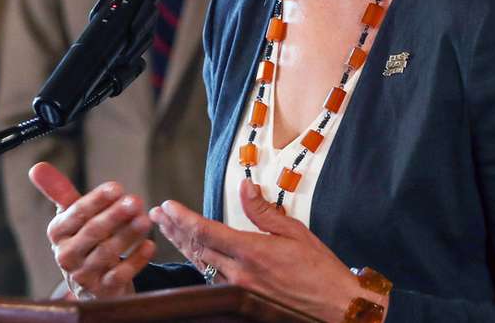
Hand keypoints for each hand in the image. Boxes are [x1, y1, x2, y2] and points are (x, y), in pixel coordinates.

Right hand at [28, 162, 155, 298]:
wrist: (90, 281)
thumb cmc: (83, 238)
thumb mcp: (71, 216)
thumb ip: (59, 191)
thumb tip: (37, 167)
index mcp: (57, 232)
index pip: (76, 213)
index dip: (97, 200)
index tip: (117, 187)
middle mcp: (66, 255)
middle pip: (92, 232)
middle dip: (115, 216)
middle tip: (136, 200)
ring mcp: (83, 275)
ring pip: (107, 253)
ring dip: (128, 235)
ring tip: (145, 220)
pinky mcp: (102, 291)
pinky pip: (120, 275)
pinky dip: (136, 260)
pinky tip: (150, 245)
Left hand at [149, 179, 374, 321]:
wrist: (336, 307)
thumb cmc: (320, 271)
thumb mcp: (294, 232)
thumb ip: (263, 211)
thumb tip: (244, 187)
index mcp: (251, 251)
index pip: (205, 231)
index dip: (182, 218)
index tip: (167, 206)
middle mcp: (238, 273)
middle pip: (196, 247)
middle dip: (174, 229)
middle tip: (158, 214)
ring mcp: (238, 288)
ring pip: (200, 264)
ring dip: (182, 244)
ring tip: (167, 229)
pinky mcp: (241, 298)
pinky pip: (212, 277)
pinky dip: (198, 261)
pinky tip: (192, 253)